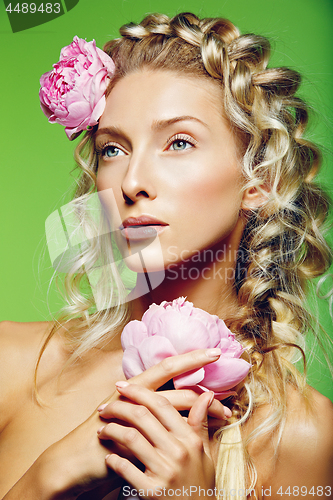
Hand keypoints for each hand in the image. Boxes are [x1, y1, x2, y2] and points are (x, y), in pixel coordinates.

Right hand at [22, 349, 227, 498]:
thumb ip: (159, 407)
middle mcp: (133, 393)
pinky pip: (158, 434)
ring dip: (198, 410)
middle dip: (203, 384)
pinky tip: (194, 441)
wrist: (76, 461)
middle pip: (174, 382)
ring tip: (222, 416)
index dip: (191, 356)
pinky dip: (179, 436)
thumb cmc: (107, 436)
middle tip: (227, 395)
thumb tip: (188, 400)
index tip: (215, 351)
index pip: (168, 365)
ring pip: (170, 405)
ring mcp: (129, 413)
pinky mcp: (125, 434)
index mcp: (137, 386)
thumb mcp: (136, 418)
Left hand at [98, 383, 215, 499]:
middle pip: (142, 416)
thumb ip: (199, 423)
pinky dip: (113, 459)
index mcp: (189, 439)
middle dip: (118, 407)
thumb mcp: (204, 453)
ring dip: (111, 430)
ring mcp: (164, 472)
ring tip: (102, 430)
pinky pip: (125, 468)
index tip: (122, 386)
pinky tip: (109, 456)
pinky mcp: (151, 492)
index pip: (161, 405)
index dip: (139, 392)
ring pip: (130, 438)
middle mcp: (178, 452)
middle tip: (105, 407)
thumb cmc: (199, 483)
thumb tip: (205, 394)